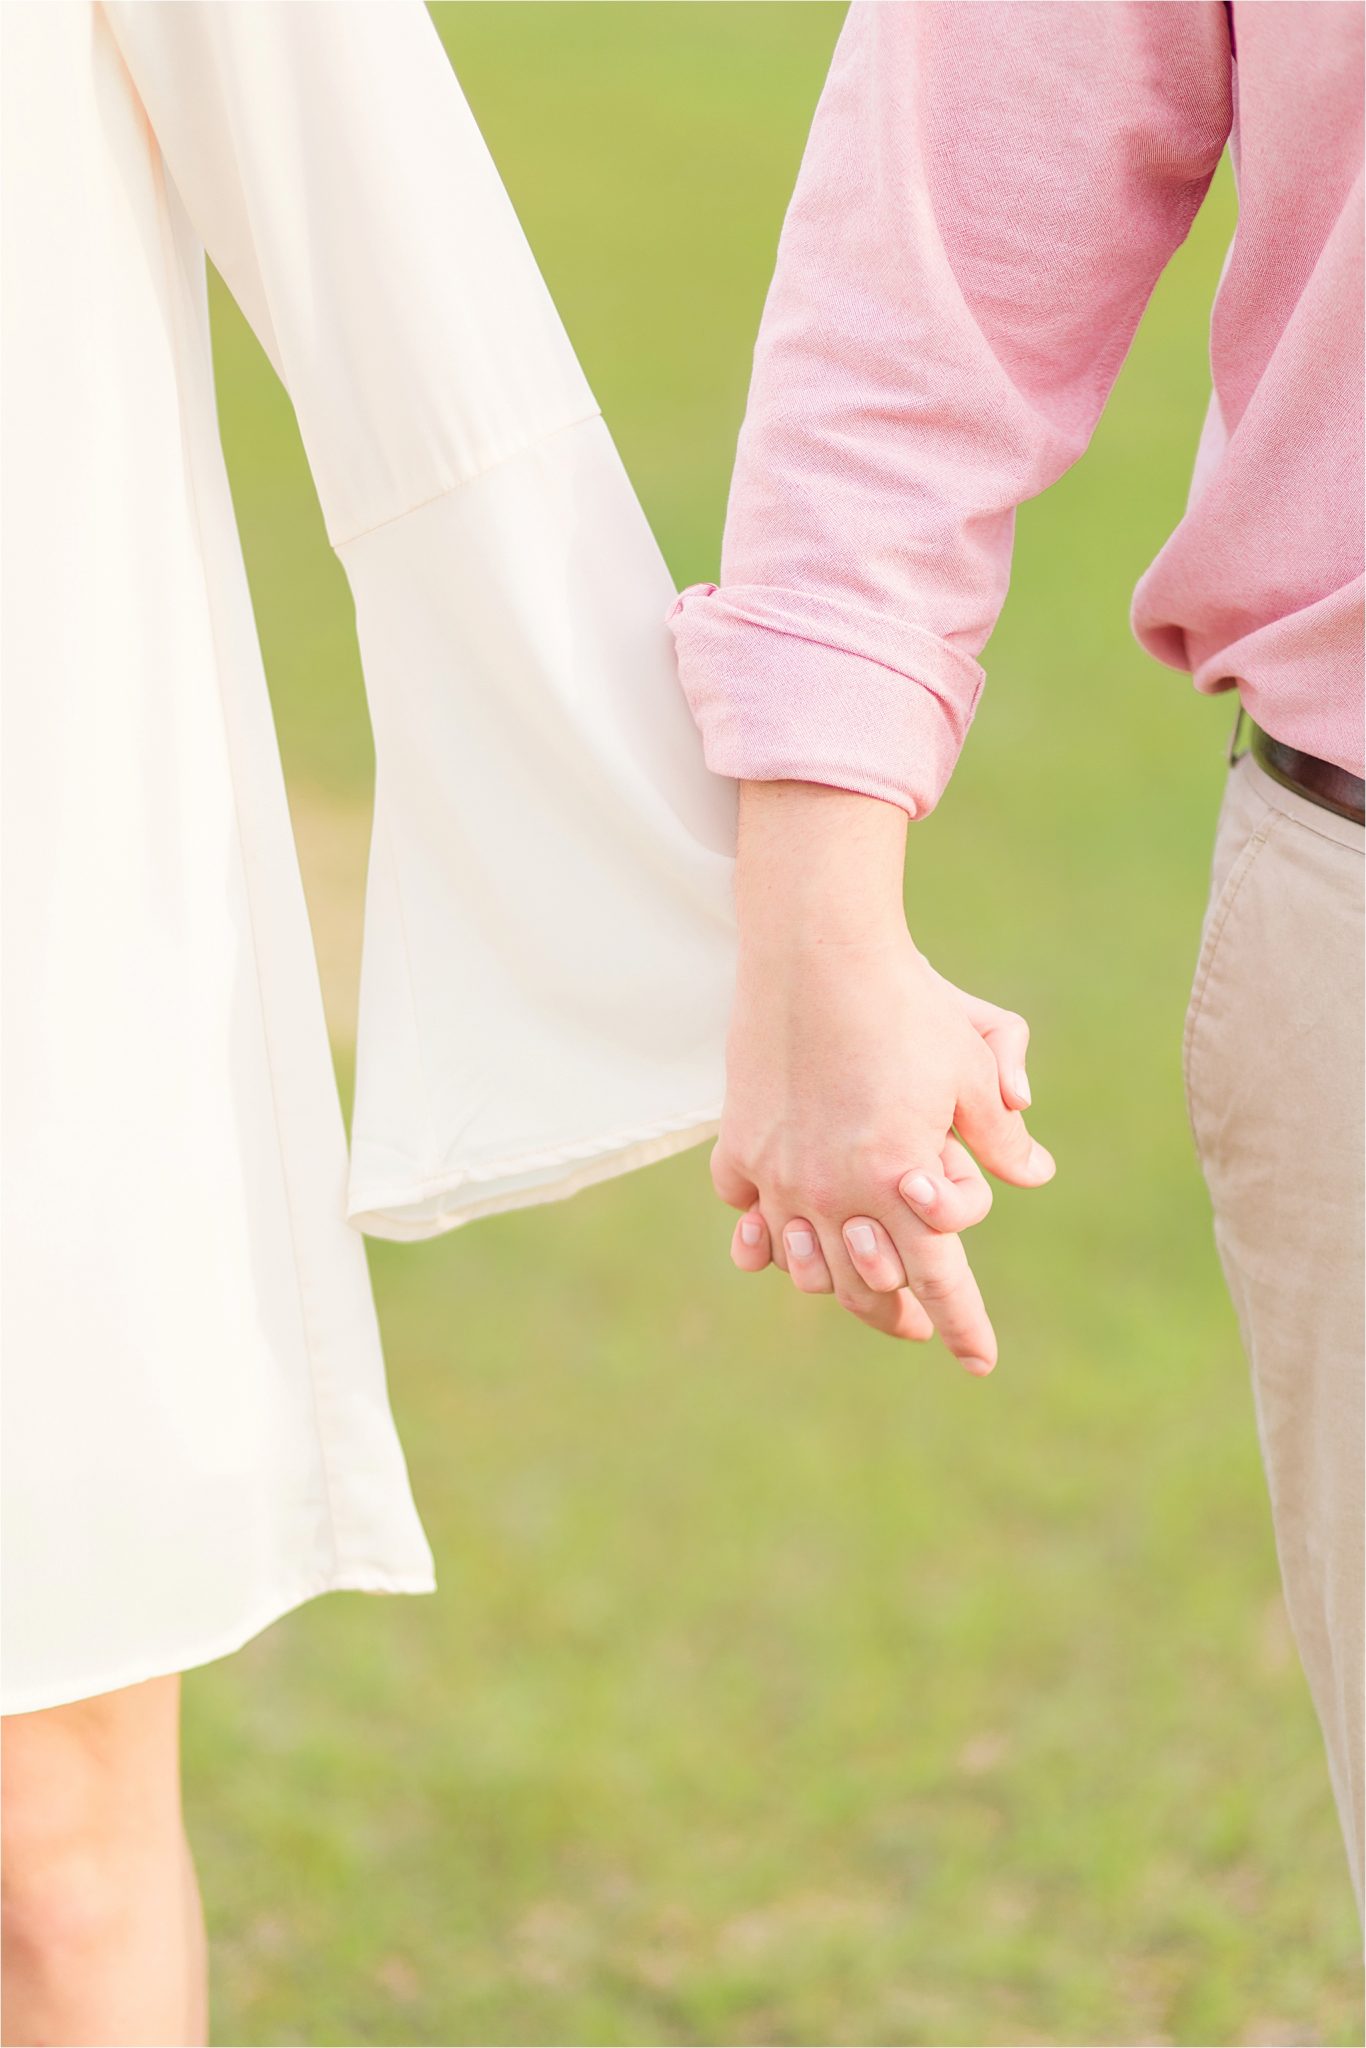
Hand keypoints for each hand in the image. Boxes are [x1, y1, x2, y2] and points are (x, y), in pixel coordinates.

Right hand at [713, 782, 1054, 1371]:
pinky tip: (777, 1239)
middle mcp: (836, 1192)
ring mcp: (781, 1174)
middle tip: (916, 1323)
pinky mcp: (742, 1146)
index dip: (964, 1326)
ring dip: (833, 1282)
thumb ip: (999, 1133)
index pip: (940, 1280)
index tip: (980, 1361)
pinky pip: (748, 1214)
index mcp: (900, 1181)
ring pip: (804, 1265)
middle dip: (897, 1313)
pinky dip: (765, 1236)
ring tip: (856, 1283)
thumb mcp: (971, 1069)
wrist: (818, 954)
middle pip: (867, 1287)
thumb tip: (1036, 1174)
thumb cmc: (909, 1006)